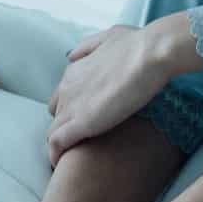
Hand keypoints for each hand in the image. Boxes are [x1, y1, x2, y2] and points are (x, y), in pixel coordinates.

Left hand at [46, 13, 200, 165]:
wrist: (150, 53)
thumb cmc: (137, 44)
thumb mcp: (108, 37)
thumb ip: (88, 47)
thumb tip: (71, 55)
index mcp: (74, 71)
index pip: (62, 97)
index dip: (72, 110)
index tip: (86, 121)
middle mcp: (66, 88)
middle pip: (56, 115)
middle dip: (67, 127)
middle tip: (86, 140)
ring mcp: (70, 106)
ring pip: (52, 132)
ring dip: (62, 144)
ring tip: (74, 158)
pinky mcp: (78, 124)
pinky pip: (56, 145)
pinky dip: (56, 155)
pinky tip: (62, 164)